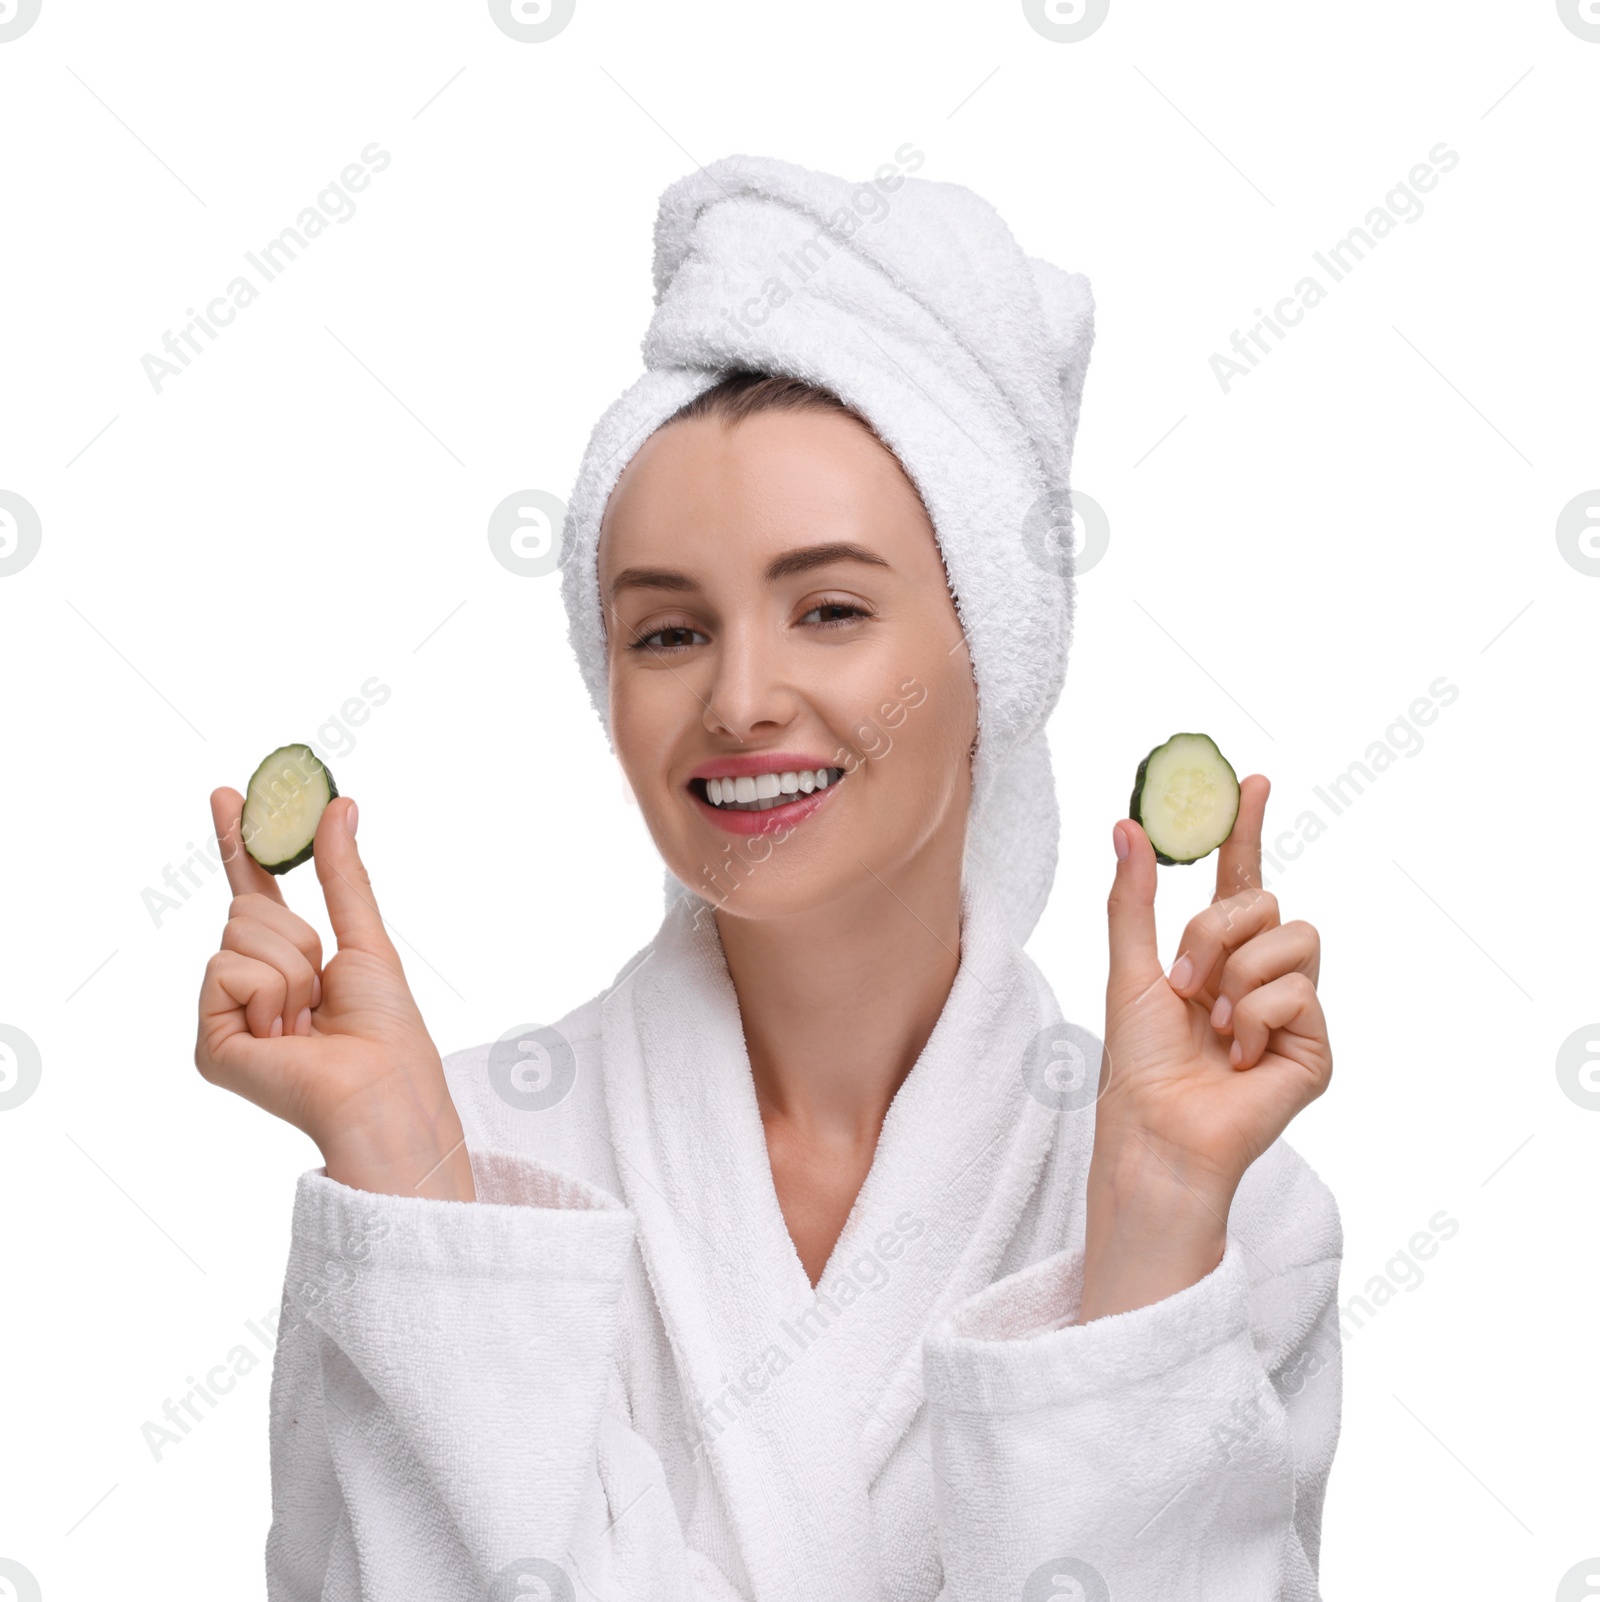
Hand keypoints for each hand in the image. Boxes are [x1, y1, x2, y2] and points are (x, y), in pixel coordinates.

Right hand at [194, 788, 474, 1200]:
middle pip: (248, 909)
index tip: (227, 794)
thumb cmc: (386, 1029)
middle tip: (320, 991)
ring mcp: (225, 1015)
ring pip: (238, 934)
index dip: (239, 844)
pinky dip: (267, 993)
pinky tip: (283, 1036)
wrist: (383, 1088)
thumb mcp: (365, 937)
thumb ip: (342, 872)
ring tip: (308, 1021)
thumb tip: (339, 804)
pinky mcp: (209, 1043)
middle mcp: (249, 988)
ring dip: (289, 969)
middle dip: (296, 937)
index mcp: (287, 965)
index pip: (257, 892)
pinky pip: (224, 970)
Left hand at [1079, 775, 1331, 1319]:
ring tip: (1213, 1026)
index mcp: (1216, 952)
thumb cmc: (1139, 1061)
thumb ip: (1132, 897)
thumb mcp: (1129, 966)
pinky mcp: (1316, 1047)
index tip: (1253, 781)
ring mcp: (1293, 1010)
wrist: (1156, 1127)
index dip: (1247, 829)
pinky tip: (1238, 1057)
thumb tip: (1126, 823)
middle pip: (1265, 902)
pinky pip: (1299, 991)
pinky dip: (1256, 1018)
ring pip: (1293, 938)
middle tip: (1184, 983)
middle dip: (1215, 933)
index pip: (1240, 878)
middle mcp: (1261, 974)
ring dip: (1236, 977)